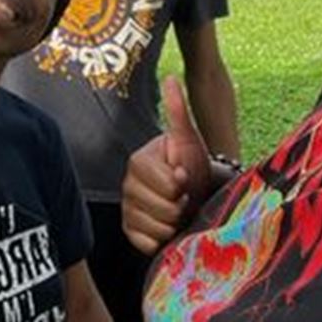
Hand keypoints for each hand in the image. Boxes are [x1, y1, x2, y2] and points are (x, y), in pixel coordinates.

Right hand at [121, 76, 211, 254]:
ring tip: (178, 212)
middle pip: (162, 209)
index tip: (185, 177)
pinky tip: (167, 229)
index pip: (164, 184)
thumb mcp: (187, 138)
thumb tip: (170, 78)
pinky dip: (161, 240)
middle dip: (180, 206)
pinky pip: (145, 244)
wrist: (194, 193)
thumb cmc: (191, 165)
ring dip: (174, 224)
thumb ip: (177, 110)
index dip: (181, 184)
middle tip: (183, 197)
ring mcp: (127, 209)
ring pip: (155, 227)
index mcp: (137, 161)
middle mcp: (127, 185)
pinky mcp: (130, 232)